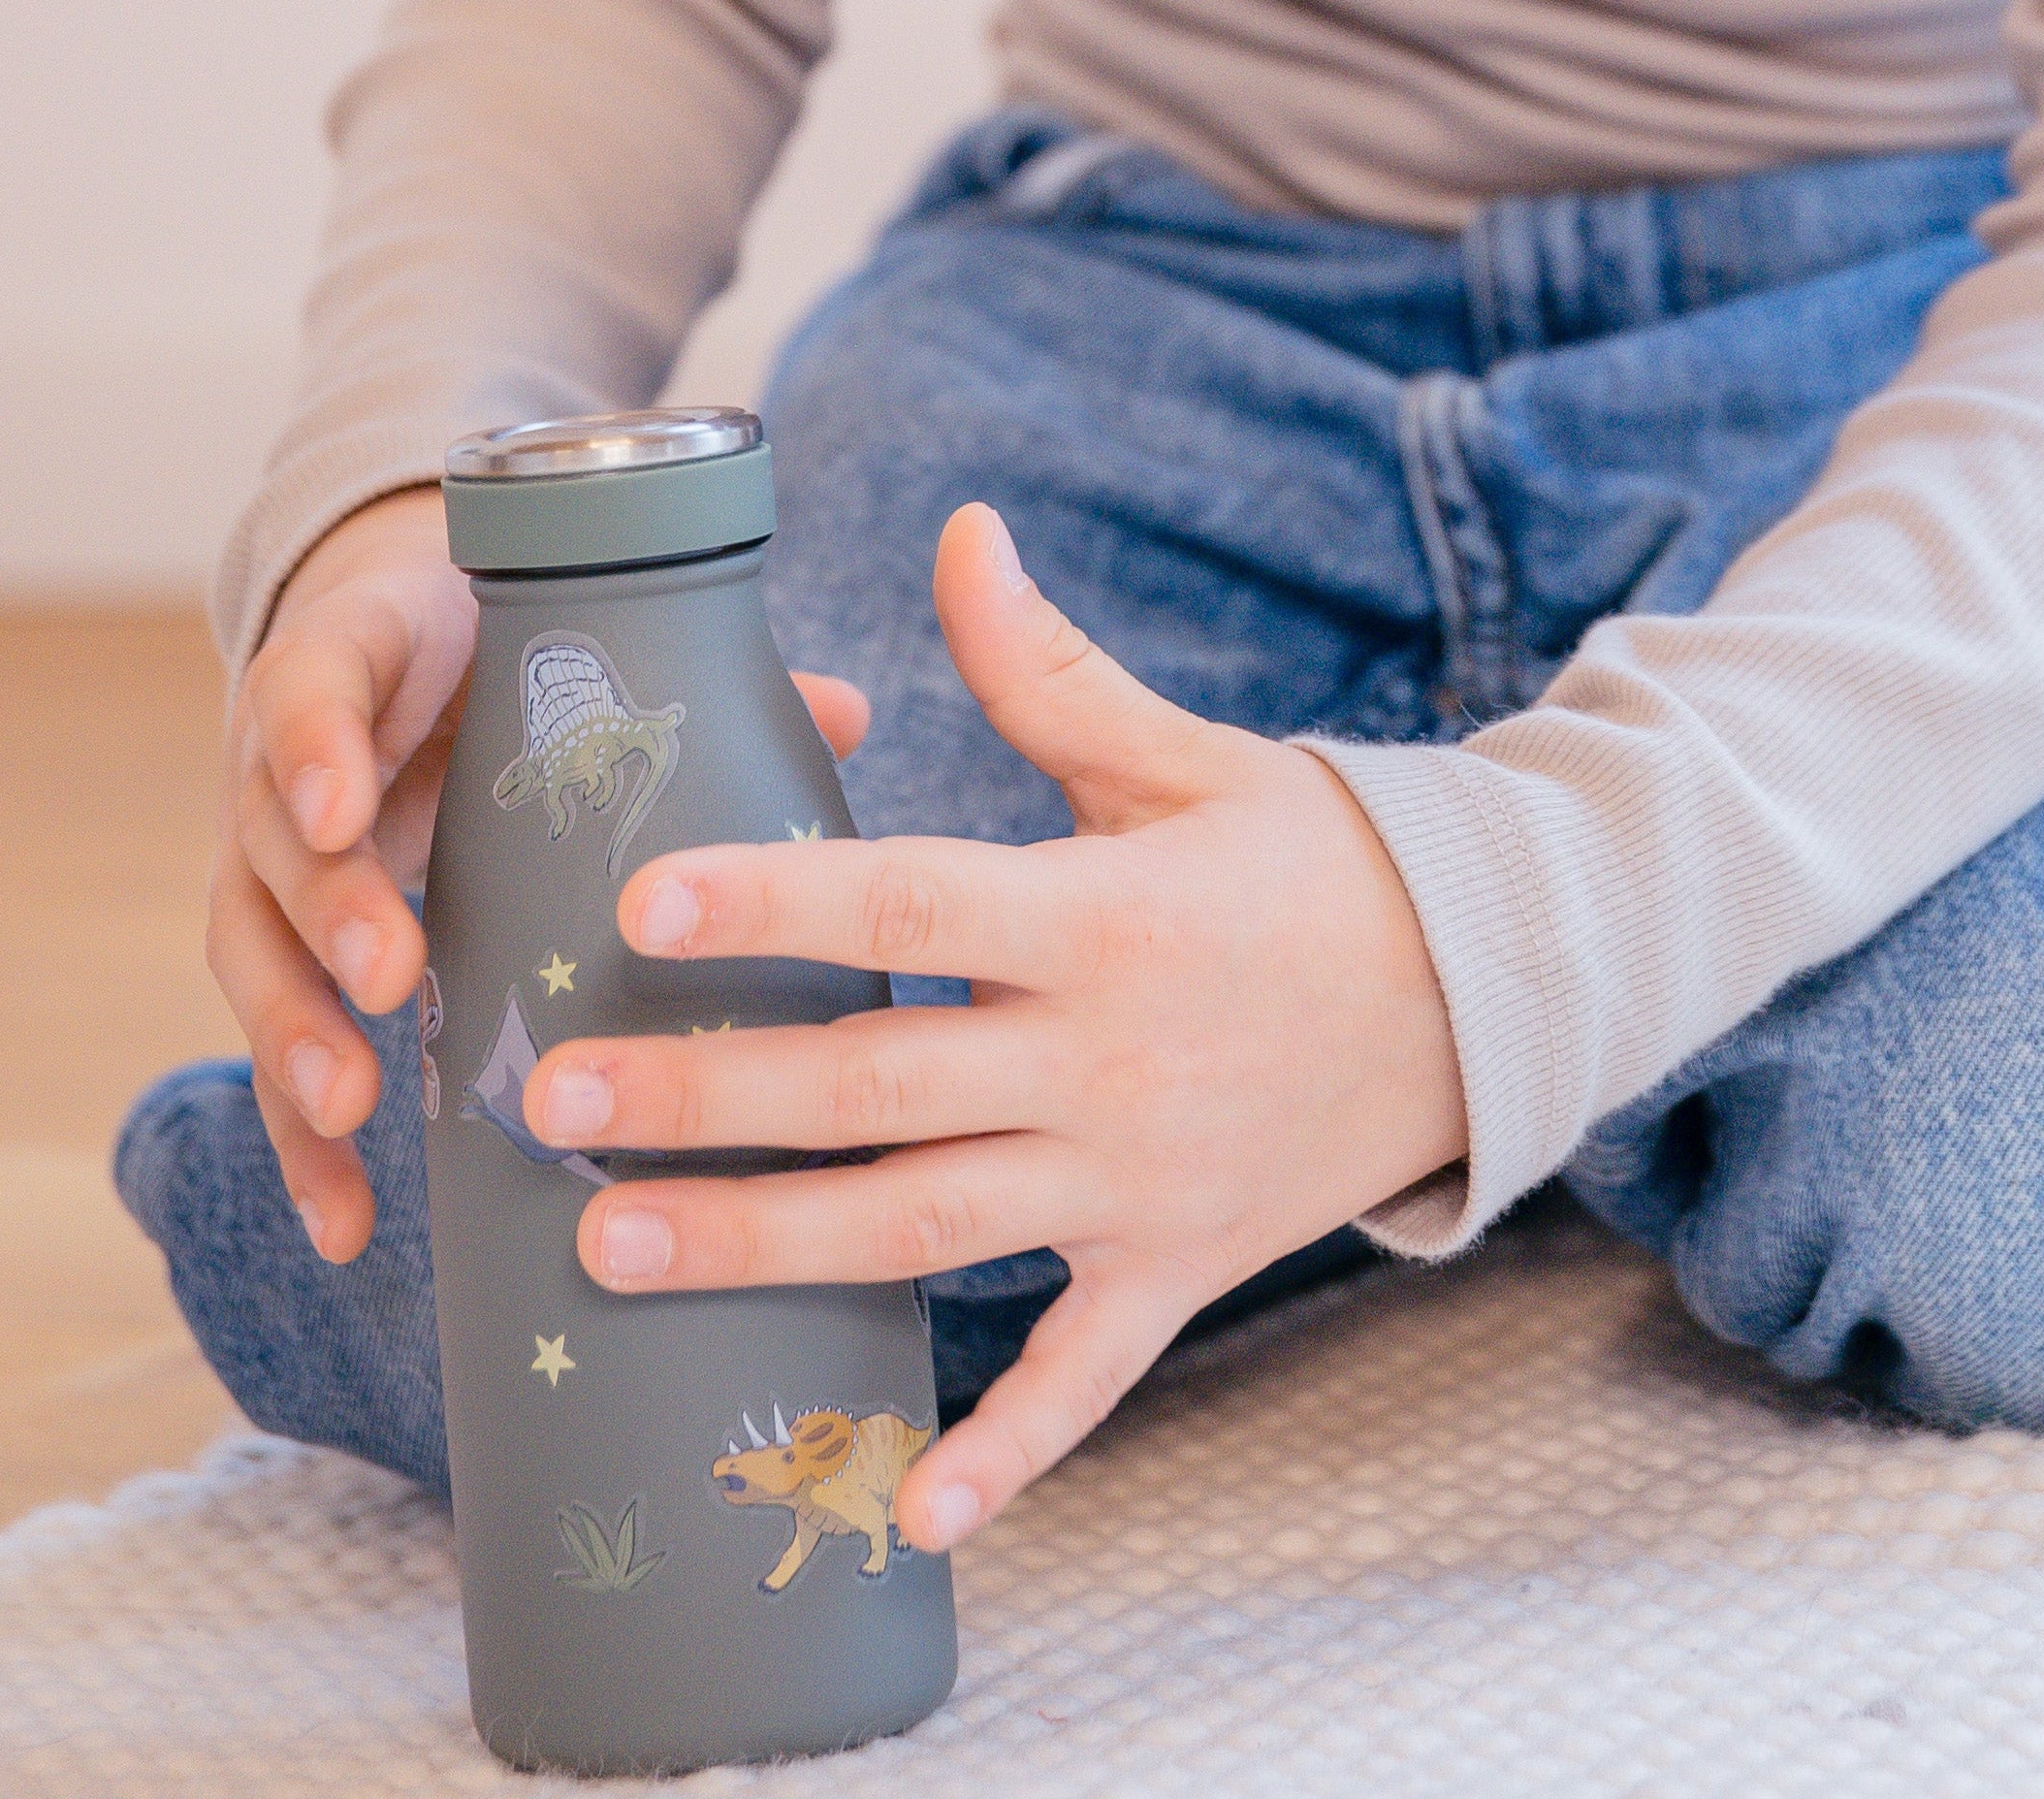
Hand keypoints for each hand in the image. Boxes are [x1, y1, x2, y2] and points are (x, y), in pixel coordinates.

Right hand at [207, 476, 871, 1260]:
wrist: (399, 653)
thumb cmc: (496, 652)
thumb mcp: (552, 640)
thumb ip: (678, 670)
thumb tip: (847, 710)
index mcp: (354, 667)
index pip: (307, 690)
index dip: (316, 748)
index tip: (350, 809)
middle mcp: (290, 773)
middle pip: (274, 842)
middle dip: (331, 910)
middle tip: (396, 971)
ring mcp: (276, 870)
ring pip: (252, 952)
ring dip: (293, 1034)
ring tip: (352, 1103)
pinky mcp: (290, 965)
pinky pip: (275, 1062)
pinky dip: (302, 1149)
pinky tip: (348, 1226)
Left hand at [523, 502, 1467, 1552]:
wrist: (1484, 991)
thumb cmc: (1310, 858)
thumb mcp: (1184, 756)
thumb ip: (1051, 667)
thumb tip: (960, 529)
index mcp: (1105, 916)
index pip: (912, 903)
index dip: (776, 903)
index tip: (641, 904)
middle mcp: (1110, 1058)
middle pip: (878, 1083)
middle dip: (709, 1098)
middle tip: (559, 1105)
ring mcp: (1139, 1181)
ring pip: (924, 1228)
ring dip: (766, 1247)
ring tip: (614, 1251)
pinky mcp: (1175, 1269)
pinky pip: (1080, 1378)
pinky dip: (1003, 1453)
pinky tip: (905, 1514)